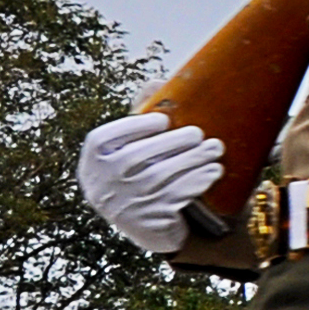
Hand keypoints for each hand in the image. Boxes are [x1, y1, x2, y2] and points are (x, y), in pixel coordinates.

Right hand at [75, 112, 225, 256]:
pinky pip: (175, 197)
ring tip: (215, 148)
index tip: (163, 120)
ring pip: (160, 177)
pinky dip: (197, 181)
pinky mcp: (148, 223)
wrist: (148, 226)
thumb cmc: (140, 173)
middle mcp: (102, 185)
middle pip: (136, 157)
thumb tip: (158, 83)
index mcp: (93, 161)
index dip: (135, 126)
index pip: (102, 139)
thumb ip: (140, 113)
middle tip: (198, 133)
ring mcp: (124, 206)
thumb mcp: (131, 146)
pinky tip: (213, 170)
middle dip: (173, 142)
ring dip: (193, 159)